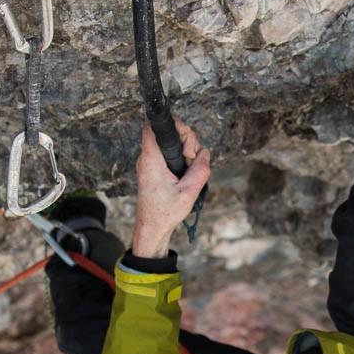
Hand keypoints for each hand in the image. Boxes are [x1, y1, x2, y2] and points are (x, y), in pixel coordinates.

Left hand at [132, 118, 210, 257]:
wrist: (152, 228)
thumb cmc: (164, 212)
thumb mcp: (189, 192)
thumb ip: (200, 170)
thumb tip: (205, 153)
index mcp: (151, 160)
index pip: (153, 127)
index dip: (173, 126)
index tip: (186, 141)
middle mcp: (148, 158)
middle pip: (169, 133)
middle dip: (186, 142)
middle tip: (191, 161)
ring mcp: (150, 163)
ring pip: (171, 144)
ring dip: (185, 152)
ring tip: (188, 171)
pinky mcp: (154, 169)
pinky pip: (169, 154)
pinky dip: (180, 160)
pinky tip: (185, 174)